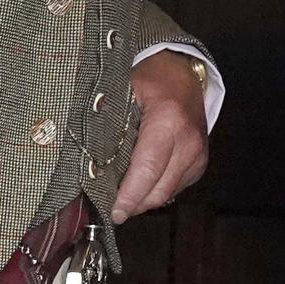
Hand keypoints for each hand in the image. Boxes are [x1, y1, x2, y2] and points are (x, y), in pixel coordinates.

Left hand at [111, 51, 208, 223]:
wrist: (183, 72)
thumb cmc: (151, 78)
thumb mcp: (124, 88)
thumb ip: (108, 118)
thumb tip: (84, 150)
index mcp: (168, 120)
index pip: (147, 169)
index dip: (129, 195)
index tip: (113, 211)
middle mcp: (188, 141)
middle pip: (159, 189)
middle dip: (134, 205)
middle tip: (111, 209)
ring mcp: (198, 154)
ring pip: (167, 193)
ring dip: (144, 201)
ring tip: (121, 200)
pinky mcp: (199, 163)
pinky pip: (175, 187)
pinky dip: (156, 191)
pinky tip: (139, 185)